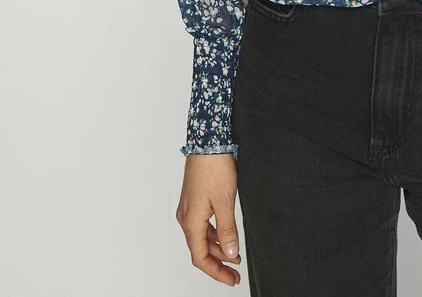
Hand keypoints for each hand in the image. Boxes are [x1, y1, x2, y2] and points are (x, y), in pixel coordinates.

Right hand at [176, 153, 241, 286]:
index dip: (216, 272)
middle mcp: (186, 218)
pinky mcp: (194, 200)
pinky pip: (202, 225)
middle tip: (235, 271)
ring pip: (202, 238)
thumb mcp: (226, 201)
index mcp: (191, 222)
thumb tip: (231, 254)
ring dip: (217, 248)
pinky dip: (214, 234)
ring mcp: (189, 209)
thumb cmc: (214, 168)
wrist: (207, 142)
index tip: (232, 278)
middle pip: (200, 250)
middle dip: (218, 263)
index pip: (200, 258)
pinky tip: (226, 235)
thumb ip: (228, 230)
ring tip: (235, 255)